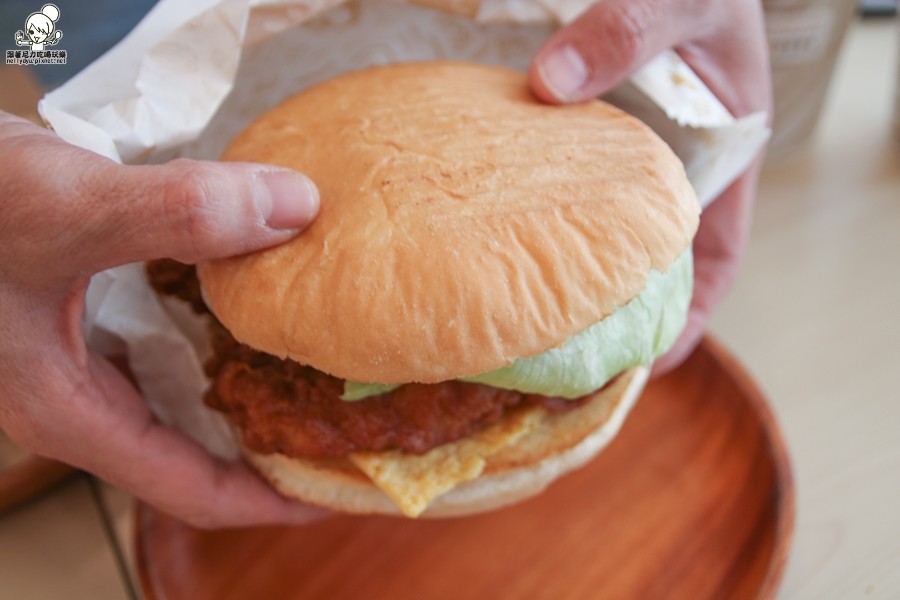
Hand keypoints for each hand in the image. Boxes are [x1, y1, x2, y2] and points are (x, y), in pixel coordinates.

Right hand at [0, 111, 322, 527]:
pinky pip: (163, 350)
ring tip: (322, 374)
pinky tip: (255, 311)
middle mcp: (78, 400)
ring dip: (249, 393)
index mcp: (73, 412)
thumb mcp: (69, 207)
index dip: (277, 500)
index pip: (196, 492)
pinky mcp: (81, 319)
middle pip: (197, 453)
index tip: (347, 487)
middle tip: (351, 426)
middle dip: (275, 448)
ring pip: (181, 401)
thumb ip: (182, 212)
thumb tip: (301, 208)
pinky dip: (216, 340)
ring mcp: (76, 362)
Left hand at [529, 0, 770, 373]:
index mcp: (715, 160)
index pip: (715, 259)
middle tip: (557, 359)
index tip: (654, 364)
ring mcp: (607, 156)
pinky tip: (473, 230)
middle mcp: (660, 170)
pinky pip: (540, 183)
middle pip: (640, 262)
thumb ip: (628, 31)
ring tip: (506, 314)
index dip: (691, 317)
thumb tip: (552, 83)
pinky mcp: (563, 132)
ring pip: (583, 229)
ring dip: (554, 271)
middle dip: (609, 313)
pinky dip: (515, 210)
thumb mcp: (681, 0)